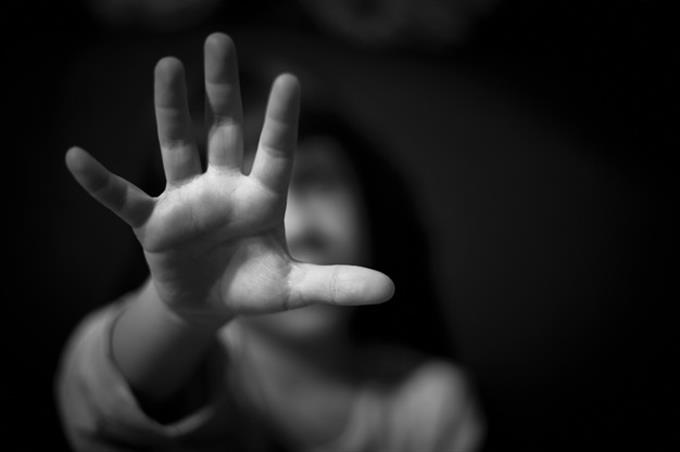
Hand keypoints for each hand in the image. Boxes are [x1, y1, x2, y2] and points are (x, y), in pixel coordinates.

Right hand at [65, 33, 393, 323]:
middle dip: (223, 88)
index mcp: (262, 198)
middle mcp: (224, 187)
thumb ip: (337, 282)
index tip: (290, 78)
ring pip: (177, 145)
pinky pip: (124, 198)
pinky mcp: (154, 223)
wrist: (208, 304)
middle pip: (224, 129)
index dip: (281, 118)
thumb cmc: (253, 287)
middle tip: (222, 41)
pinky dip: (100, 183)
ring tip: (166, 65)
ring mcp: (187, 200)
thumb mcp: (295, 289)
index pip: (275, 151)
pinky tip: (74, 158)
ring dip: (170, 109)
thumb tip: (390, 289)